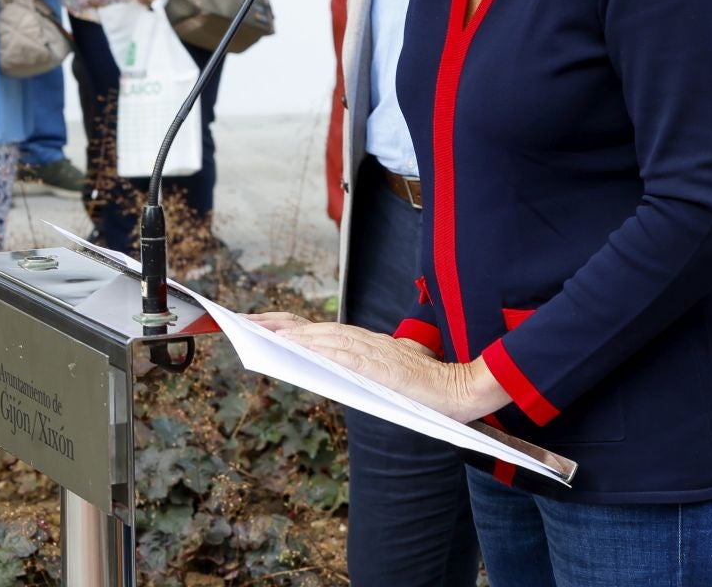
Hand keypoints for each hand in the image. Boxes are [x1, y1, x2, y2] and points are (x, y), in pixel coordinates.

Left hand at [249, 313, 510, 422]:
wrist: (464, 391)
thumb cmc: (432, 388)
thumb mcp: (397, 371)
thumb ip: (371, 367)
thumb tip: (342, 369)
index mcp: (371, 346)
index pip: (325, 331)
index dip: (293, 325)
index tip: (262, 322)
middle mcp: (371, 344)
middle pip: (320, 330)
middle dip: (281, 325)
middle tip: (247, 319)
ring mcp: (377, 353)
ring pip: (328, 338)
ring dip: (294, 333)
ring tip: (263, 330)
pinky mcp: (384, 366)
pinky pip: (345, 356)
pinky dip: (321, 349)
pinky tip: (300, 348)